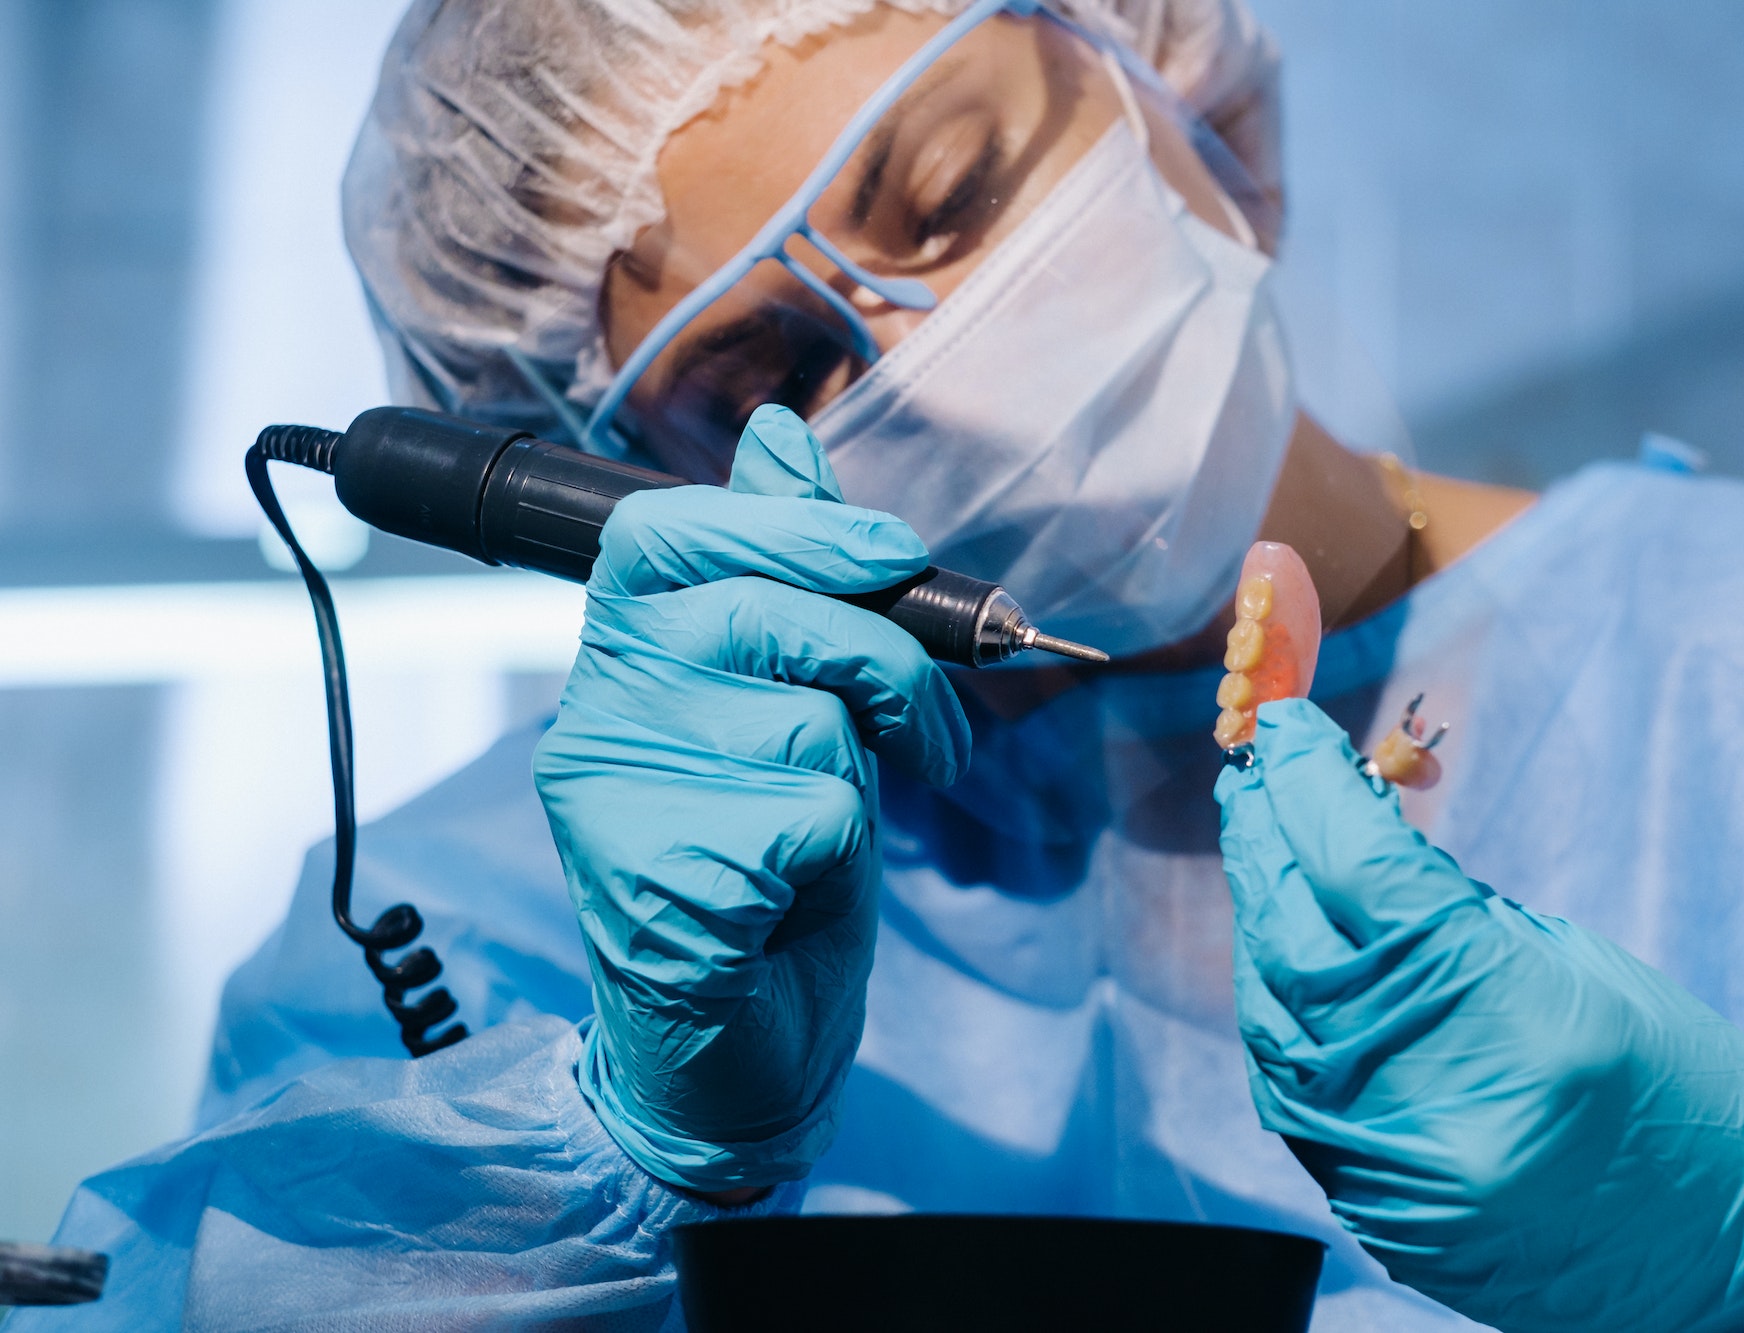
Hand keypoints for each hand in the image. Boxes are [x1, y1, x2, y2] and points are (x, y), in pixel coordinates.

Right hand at [535, 406, 969, 1195]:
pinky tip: (792, 902)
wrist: (740, 1056)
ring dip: (861, 785)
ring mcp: (609, 802)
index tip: (898, 555)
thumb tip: (779, 431)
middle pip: (763, 615)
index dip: (794, 526)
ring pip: (805, 724)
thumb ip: (793, 578)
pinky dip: (840, 862)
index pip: (666, 529)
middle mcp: (591, 717)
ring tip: (823, 841)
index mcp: (618, 657)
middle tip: (935, 740)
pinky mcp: (651, 883)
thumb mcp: (804, 705)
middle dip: (891, 666)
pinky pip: (811, 819)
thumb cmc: (779, 870)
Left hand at [1215, 700, 1743, 1332]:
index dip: (1309, 784)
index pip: (1361, 870)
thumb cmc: (1690, 1096)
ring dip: (1259, 922)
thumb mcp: (1579, 969)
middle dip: (1266, 844)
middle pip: (1295, 937)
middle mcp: (1429, 1090)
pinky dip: (1276, 1009)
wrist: (1737, 1266)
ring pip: (1270, 1012)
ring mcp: (1391, 1161)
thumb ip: (1450, 907)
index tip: (1284, 726)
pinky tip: (1283, 956)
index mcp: (1506, 1012)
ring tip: (1263, 853)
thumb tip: (1349, 835)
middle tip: (1255, 779)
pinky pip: (1287, 1086)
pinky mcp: (1373, 1207)